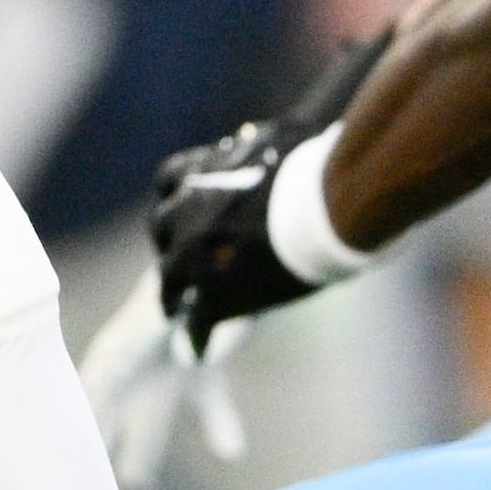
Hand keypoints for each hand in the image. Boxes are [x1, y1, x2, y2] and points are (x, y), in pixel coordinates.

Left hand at [148, 115, 327, 347]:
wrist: (330, 203)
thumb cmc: (316, 164)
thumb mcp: (276, 142)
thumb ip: (256, 149)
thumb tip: (256, 140)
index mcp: (201, 174)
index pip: (169, 181)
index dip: (175, 198)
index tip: (181, 209)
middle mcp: (187, 214)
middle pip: (160, 230)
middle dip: (170, 243)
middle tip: (181, 260)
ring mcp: (196, 257)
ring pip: (169, 281)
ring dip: (172, 294)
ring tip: (175, 310)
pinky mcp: (216, 294)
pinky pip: (196, 322)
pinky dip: (197, 336)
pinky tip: (197, 349)